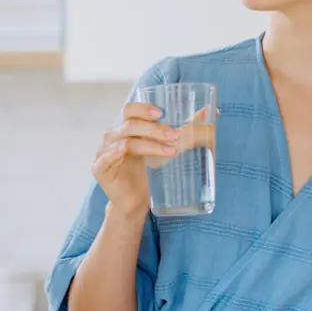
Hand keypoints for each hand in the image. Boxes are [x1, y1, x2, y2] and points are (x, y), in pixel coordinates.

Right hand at [93, 102, 178, 217]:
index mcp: (126, 128)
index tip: (162, 113)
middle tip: (175, 136)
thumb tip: (211, 111)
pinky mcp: (100, 170)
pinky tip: (124, 150)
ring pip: (125, 141)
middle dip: (154, 129)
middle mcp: (113, 137)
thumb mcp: (167, 147)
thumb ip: (185, 129)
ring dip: (148, 144)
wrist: (136, 202)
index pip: (130, 110)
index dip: (143, 108)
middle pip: (130, 125)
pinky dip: (113, 152)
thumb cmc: (148, 173)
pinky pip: (104, 159)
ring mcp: (104, 153)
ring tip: (169, 151)